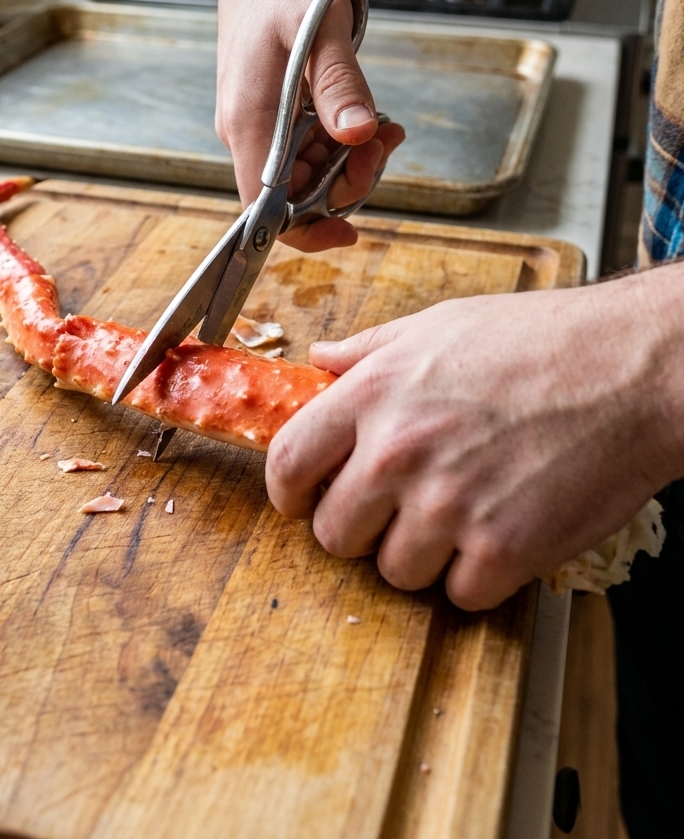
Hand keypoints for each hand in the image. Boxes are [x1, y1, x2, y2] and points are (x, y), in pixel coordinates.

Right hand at [215, 0, 439, 251]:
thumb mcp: (319, 25)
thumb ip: (338, 82)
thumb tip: (356, 136)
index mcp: (247, 121)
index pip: (263, 208)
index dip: (304, 233)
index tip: (351, 232)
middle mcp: (248, 133)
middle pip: (296, 197)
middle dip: (347, 181)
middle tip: (386, 141)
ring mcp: (262, 126)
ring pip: (310, 175)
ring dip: (352, 160)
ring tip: (386, 124)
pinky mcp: (277, 117)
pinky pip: (313, 149)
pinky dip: (345, 142)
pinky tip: (372, 116)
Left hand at [266, 271, 683, 608]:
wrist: (632, 369)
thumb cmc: (541, 340)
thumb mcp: (439, 325)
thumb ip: (369, 351)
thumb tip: (319, 362)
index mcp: (373, 395)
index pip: (288, 465)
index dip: (290, 494)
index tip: (305, 501)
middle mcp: (398, 453)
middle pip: (335, 535)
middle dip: (362, 528)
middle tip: (402, 508)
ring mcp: (448, 506)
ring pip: (395, 572)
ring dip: (424, 554)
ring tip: (465, 512)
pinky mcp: (502, 550)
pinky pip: (460, 594)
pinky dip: (480, 575)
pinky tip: (504, 530)